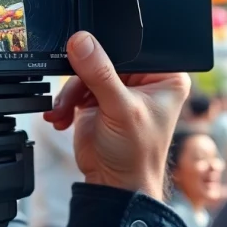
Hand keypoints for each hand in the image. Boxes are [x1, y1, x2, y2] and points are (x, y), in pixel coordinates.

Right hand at [43, 31, 190, 199]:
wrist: (114, 185)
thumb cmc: (136, 155)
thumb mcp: (120, 109)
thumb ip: (100, 74)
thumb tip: (81, 41)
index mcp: (164, 76)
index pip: (134, 48)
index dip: (110, 48)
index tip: (86, 49)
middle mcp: (143, 80)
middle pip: (105, 57)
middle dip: (84, 74)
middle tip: (74, 88)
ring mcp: (119, 89)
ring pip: (86, 72)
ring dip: (70, 92)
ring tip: (64, 110)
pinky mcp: (98, 100)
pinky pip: (76, 87)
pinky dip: (66, 101)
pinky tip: (62, 116)